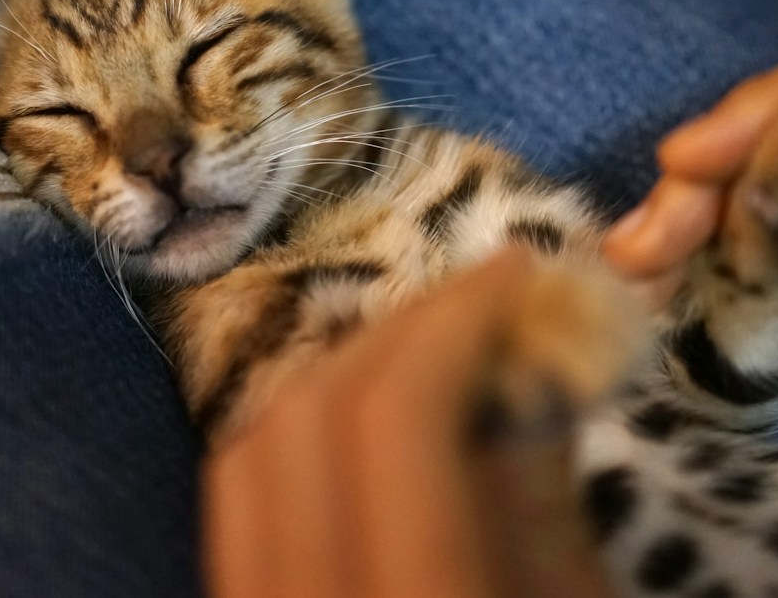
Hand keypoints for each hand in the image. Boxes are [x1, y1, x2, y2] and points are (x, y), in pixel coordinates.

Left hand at [203, 250, 614, 597]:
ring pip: (250, 453)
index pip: (394, 417)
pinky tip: (374, 426)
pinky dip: (301, 440)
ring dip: (341, 376)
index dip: (455, 320)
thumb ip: (537, 498)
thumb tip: (525, 345)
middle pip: (306, 420)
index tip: (519, 269)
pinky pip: (239, 506)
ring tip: (432, 350)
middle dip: (398, 333)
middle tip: (482, 296)